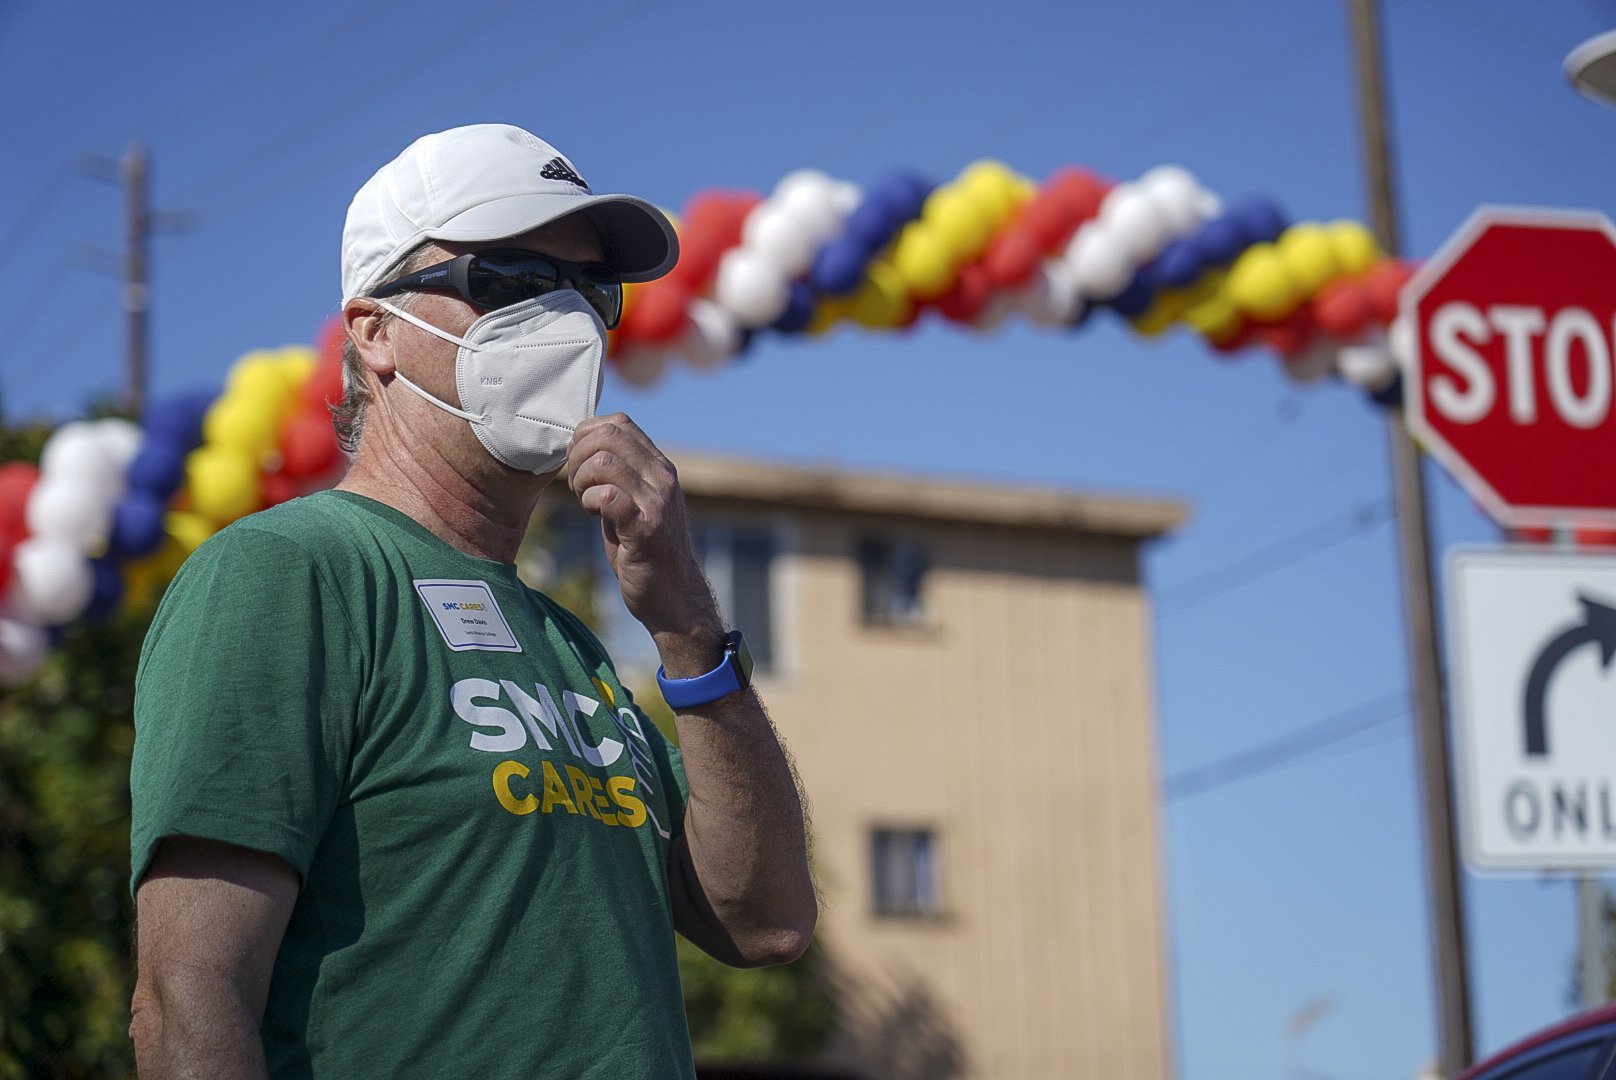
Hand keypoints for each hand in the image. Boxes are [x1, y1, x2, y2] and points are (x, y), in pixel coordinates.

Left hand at [565, 414, 720, 646]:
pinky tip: (593, 515)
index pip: (619, 423)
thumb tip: (583, 448)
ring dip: (581, 480)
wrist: (675, 598)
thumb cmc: (647, 552)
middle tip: (578, 484)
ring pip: (604, 461)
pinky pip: (608, 495)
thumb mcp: (637, 504)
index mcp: (660, 468)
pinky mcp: (646, 529)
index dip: (587, 436)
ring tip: (585, 501)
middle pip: (609, 434)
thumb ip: (620, 476)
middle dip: (579, 455)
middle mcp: (663, 479)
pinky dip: (590, 501)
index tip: (579, 464)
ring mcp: (657, 503)